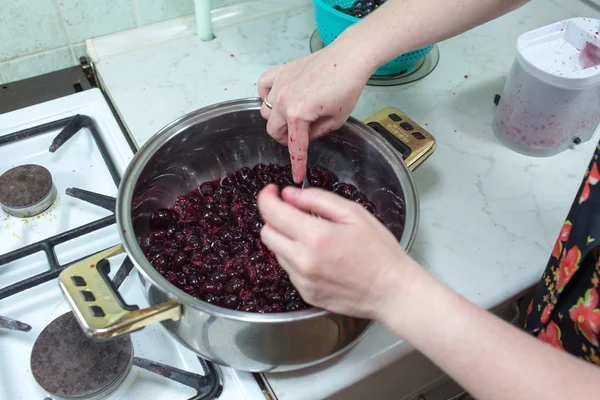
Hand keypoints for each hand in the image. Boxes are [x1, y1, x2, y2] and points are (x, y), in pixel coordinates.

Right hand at [257, 40, 375, 183]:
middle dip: (284, 138)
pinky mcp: (280, 72)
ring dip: (276, 118)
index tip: (297, 175)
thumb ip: (318, 133)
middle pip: (272, 130)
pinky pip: (262, 87)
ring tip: (292, 117)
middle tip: (298, 137)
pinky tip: (279, 97)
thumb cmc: (347, 86)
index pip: (294, 146)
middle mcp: (283, 100)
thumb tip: (306, 136)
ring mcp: (279, 84)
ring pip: (265, 111)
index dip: (297, 164)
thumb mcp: (337, 120)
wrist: (349, 58)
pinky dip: (267, 95)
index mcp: (298, 114)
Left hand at [257, 184, 420, 319]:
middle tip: (292, 212)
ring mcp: (302, 281)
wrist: (392, 291)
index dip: (267, 197)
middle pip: (267, 234)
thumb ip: (318, 199)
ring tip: (314, 237)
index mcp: (315, 236)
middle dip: (275, 219)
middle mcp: (302, 261)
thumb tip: (289, 195)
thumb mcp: (354, 213)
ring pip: (277, 253)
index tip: (273, 191)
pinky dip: (297, 259)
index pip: (272, 213)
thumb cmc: (380, 251)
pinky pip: (290, 271)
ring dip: (286, 240)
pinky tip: (319, 257)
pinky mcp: (306, 294)